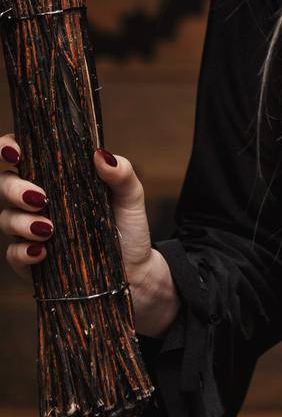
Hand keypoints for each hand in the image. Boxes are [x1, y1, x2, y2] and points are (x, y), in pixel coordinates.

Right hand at [2, 131, 177, 336]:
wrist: (134, 268)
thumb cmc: (127, 227)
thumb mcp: (130, 197)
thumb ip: (121, 174)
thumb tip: (101, 155)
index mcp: (57, 178)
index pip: (23, 156)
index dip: (7, 148)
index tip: (15, 153)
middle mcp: (37, 201)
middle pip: (5, 184)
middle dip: (14, 188)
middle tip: (39, 197)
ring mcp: (29, 230)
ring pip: (6, 219)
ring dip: (22, 221)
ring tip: (48, 228)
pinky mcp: (29, 260)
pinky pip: (13, 254)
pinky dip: (23, 252)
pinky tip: (41, 251)